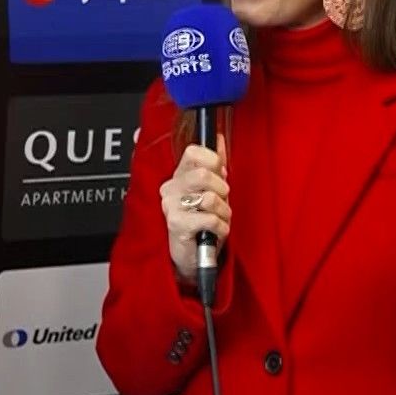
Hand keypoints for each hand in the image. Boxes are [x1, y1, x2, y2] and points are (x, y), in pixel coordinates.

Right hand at [160, 142, 231, 283]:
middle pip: (203, 174)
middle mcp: (171, 188)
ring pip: (210, 198)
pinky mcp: (176, 225)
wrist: (193, 255)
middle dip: (222, 189)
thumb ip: (216, 164)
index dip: (213, 160)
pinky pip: (210, 219)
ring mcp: (171, 206)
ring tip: (219, 219)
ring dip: (224, 211)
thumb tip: (220, 139)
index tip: (220, 173)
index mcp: (179, 176)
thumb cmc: (202, 222)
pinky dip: (221, 227)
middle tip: (222, 201)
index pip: (193, 151)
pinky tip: (216, 231)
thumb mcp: (212, 190)